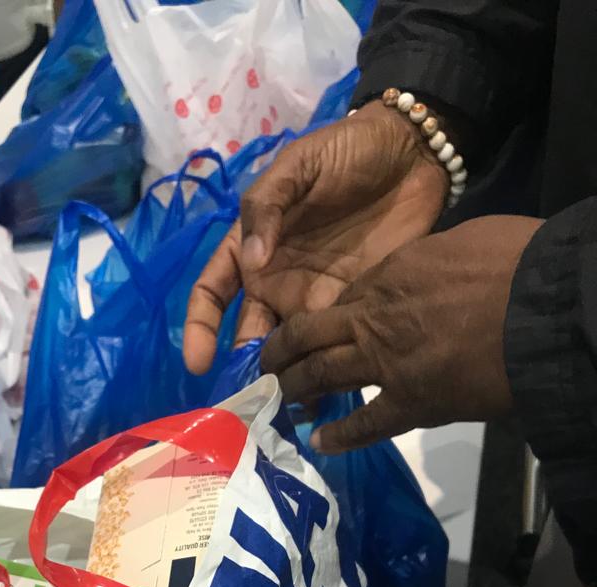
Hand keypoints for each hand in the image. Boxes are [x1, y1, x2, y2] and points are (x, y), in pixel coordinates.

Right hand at [183, 102, 448, 374]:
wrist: (413, 153)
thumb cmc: (345, 151)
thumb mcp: (298, 165)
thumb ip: (268, 206)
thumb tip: (253, 260)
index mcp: (251, 249)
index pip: (211, 293)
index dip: (200, 327)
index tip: (199, 361)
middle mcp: (275, 282)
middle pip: (248, 335)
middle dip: (244, 371)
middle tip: (250, 401)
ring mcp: (312, 300)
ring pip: (288, 352)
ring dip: (284, 382)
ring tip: (284, 409)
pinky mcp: (351, 309)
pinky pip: (332, 348)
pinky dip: (326, 376)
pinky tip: (325, 399)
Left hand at [261, 216, 542, 451]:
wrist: (541, 307)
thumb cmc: (513, 263)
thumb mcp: (464, 240)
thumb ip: (433, 259)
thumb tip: (433, 271)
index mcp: (389, 273)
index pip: (341, 297)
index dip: (322, 315)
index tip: (311, 328)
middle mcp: (374, 317)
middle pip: (309, 334)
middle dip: (281, 351)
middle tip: (266, 367)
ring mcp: (386, 363)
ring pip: (320, 375)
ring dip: (294, 389)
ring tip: (278, 400)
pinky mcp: (409, 403)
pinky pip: (363, 424)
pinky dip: (338, 437)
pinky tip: (318, 443)